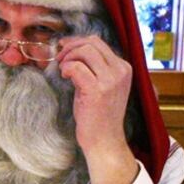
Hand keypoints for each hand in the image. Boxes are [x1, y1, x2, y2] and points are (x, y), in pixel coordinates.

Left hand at [56, 35, 137, 183]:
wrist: (104, 141)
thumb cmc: (99, 116)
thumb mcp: (102, 86)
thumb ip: (94, 68)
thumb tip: (74, 49)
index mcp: (124, 68)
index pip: (99, 42)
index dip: (77, 42)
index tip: (64, 48)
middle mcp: (120, 71)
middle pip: (92, 42)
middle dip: (71, 47)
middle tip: (60, 59)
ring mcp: (110, 80)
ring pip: (85, 51)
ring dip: (68, 57)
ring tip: (63, 70)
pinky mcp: (97, 90)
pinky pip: (76, 67)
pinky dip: (66, 68)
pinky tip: (64, 77)